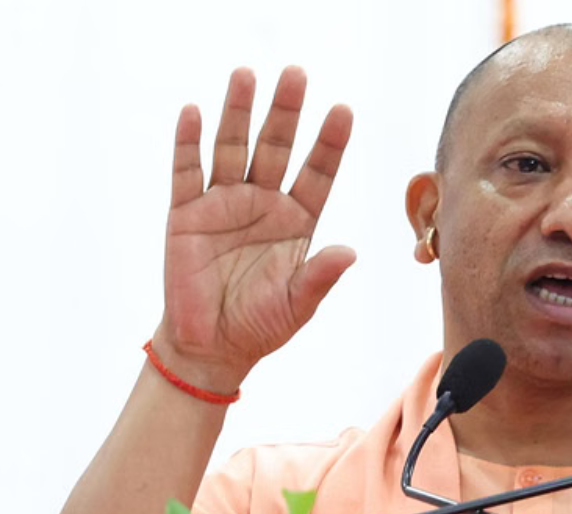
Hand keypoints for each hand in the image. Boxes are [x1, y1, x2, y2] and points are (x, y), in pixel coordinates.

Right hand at [155, 67, 355, 392]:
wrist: (210, 347)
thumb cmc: (260, 325)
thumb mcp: (297, 303)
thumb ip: (319, 276)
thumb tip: (351, 252)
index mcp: (297, 221)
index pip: (318, 174)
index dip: (330, 143)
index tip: (344, 110)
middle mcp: (263, 204)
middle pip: (276, 148)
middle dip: (286, 112)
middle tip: (296, 74)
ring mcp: (223, 205)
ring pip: (232, 148)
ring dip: (239, 112)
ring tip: (246, 74)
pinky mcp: (185, 214)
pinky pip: (187, 172)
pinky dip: (189, 143)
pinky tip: (194, 113)